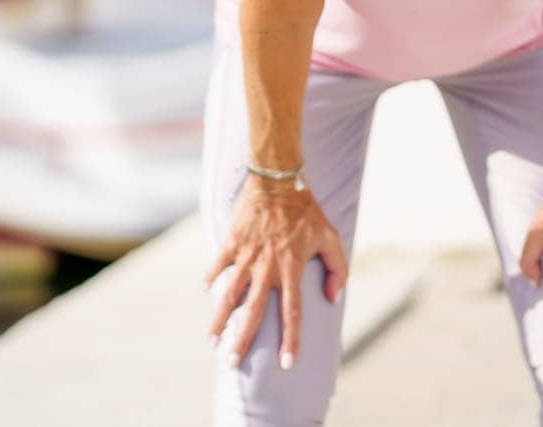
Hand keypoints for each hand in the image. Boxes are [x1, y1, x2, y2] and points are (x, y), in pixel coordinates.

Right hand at [203, 178, 348, 370]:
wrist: (278, 179)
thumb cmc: (307, 210)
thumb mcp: (332, 237)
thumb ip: (338, 268)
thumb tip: (333, 298)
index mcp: (293, 268)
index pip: (293, 312)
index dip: (291, 339)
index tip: (286, 363)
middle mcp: (268, 266)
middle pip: (254, 312)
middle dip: (242, 340)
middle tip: (232, 364)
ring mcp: (247, 255)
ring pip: (230, 295)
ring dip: (219, 320)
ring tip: (212, 341)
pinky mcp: (232, 242)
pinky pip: (218, 265)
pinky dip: (211, 277)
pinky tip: (204, 291)